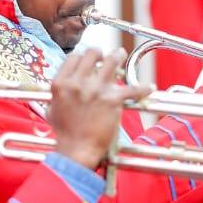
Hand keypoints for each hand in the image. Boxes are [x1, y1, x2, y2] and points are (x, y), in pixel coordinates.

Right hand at [49, 48, 149, 168]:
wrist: (76, 149)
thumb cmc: (64, 133)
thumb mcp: (52, 108)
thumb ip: (59, 93)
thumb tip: (65, 85)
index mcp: (61, 83)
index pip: (75, 57)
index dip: (84, 56)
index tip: (90, 59)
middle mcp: (78, 82)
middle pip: (93, 54)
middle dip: (101, 53)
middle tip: (106, 57)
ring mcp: (96, 89)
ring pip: (112, 61)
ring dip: (118, 56)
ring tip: (121, 54)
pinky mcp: (112, 100)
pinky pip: (132, 89)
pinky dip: (143, 88)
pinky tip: (149, 87)